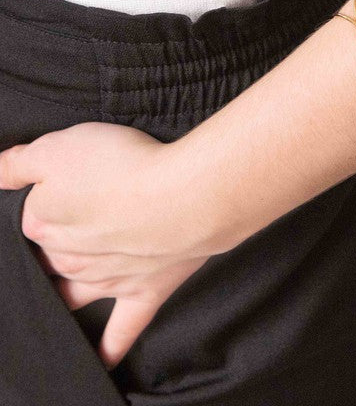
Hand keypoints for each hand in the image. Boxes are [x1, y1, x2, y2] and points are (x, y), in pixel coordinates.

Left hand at [0, 123, 213, 369]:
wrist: (183, 196)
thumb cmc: (121, 166)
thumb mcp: (58, 147)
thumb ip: (18, 163)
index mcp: (42, 224)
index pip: (26, 217)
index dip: (40, 200)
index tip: (56, 188)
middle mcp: (67, 260)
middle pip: (48, 256)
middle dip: (52, 245)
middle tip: (74, 221)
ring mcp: (104, 282)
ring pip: (70, 294)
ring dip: (63, 294)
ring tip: (60, 292)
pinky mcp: (143, 293)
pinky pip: (120, 332)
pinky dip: (108, 349)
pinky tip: (101, 361)